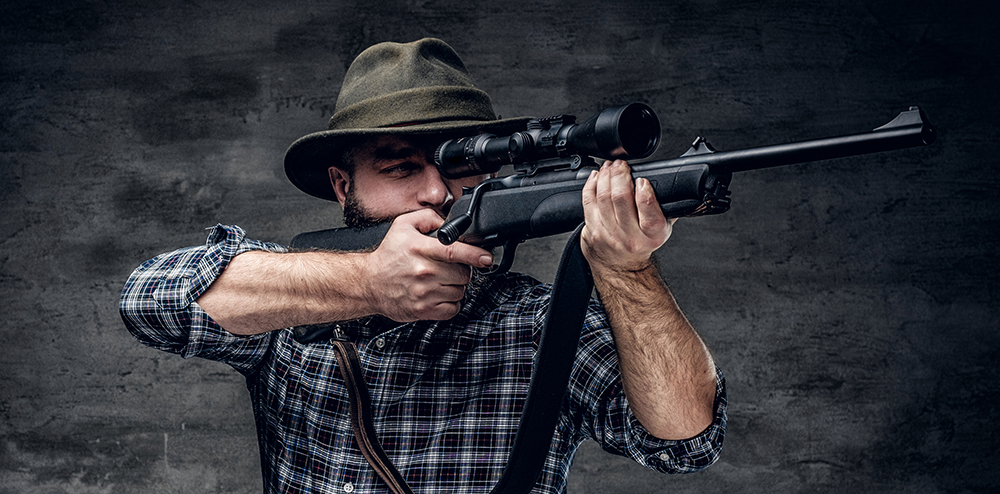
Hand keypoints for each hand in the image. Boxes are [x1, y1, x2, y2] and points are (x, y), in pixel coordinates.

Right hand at [362, 209, 493, 321]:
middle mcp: (423, 271)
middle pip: (462, 273)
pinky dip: (451, 303)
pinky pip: (452, 309)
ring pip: (460, 291)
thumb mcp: (403, 225)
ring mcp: (423, 293)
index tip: (486, 258)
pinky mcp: (423, 310)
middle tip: (449, 267)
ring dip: (456, 286)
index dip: (475, 254)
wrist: (369, 283)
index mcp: (419, 249)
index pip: (454, 251)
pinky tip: (440, 294)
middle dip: (461, 269)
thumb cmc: (388, 255)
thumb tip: (450, 223)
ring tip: (441, 280)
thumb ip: (429, 217)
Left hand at [581, 160, 674, 272]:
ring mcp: (609, 235)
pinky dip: (591, 185)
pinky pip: (588, 202)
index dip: (643, 190)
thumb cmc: (643, 242)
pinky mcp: (593, 231)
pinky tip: (597, 177)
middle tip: (621, 165)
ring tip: (610, 167)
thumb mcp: (663, 228)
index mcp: (652, 234)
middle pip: (620, 198)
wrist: (622, 266)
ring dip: (606, 177)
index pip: (647, 209)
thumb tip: (672, 184)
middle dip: (620, 175)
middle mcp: (630, 237)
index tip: (642, 179)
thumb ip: (667, 208)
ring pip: (603, 198)